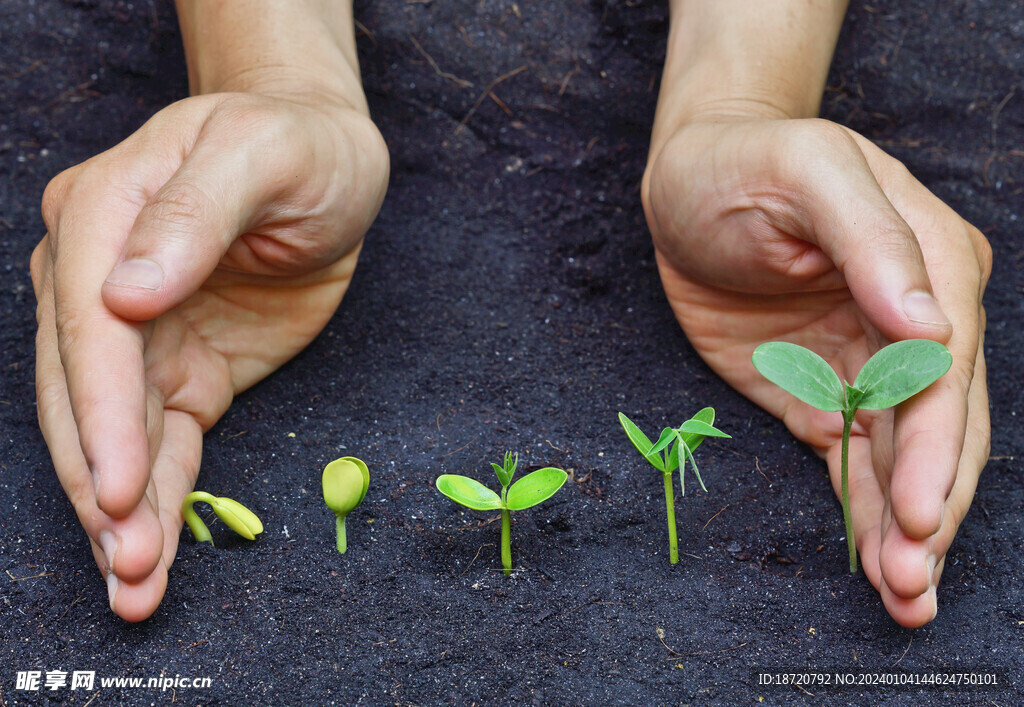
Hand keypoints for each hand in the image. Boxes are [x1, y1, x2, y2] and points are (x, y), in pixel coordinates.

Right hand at [31, 91, 387, 620]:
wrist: (326, 158)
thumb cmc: (298, 143)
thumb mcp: (264, 152)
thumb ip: (197, 212)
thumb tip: (124, 289)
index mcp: (104, 216)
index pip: (89, 329)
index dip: (100, 414)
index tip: (119, 489)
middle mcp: (100, 279)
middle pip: (82, 396)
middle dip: (102, 485)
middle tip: (127, 565)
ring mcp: (137, 331)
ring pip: (114, 435)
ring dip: (120, 513)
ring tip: (134, 587)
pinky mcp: (180, 368)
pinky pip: (161, 443)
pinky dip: (157, 498)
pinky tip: (151, 552)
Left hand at [642, 118, 990, 626]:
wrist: (690, 180)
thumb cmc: (749, 160)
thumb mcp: (810, 172)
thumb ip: (872, 241)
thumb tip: (930, 324)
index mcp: (929, 268)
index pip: (943, 375)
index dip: (934, 450)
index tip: (917, 513)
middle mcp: (911, 326)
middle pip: (935, 431)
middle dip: (927, 510)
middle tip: (911, 584)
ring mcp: (865, 365)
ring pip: (897, 460)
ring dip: (903, 531)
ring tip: (906, 599)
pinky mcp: (817, 393)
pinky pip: (847, 461)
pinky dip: (861, 513)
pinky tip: (875, 564)